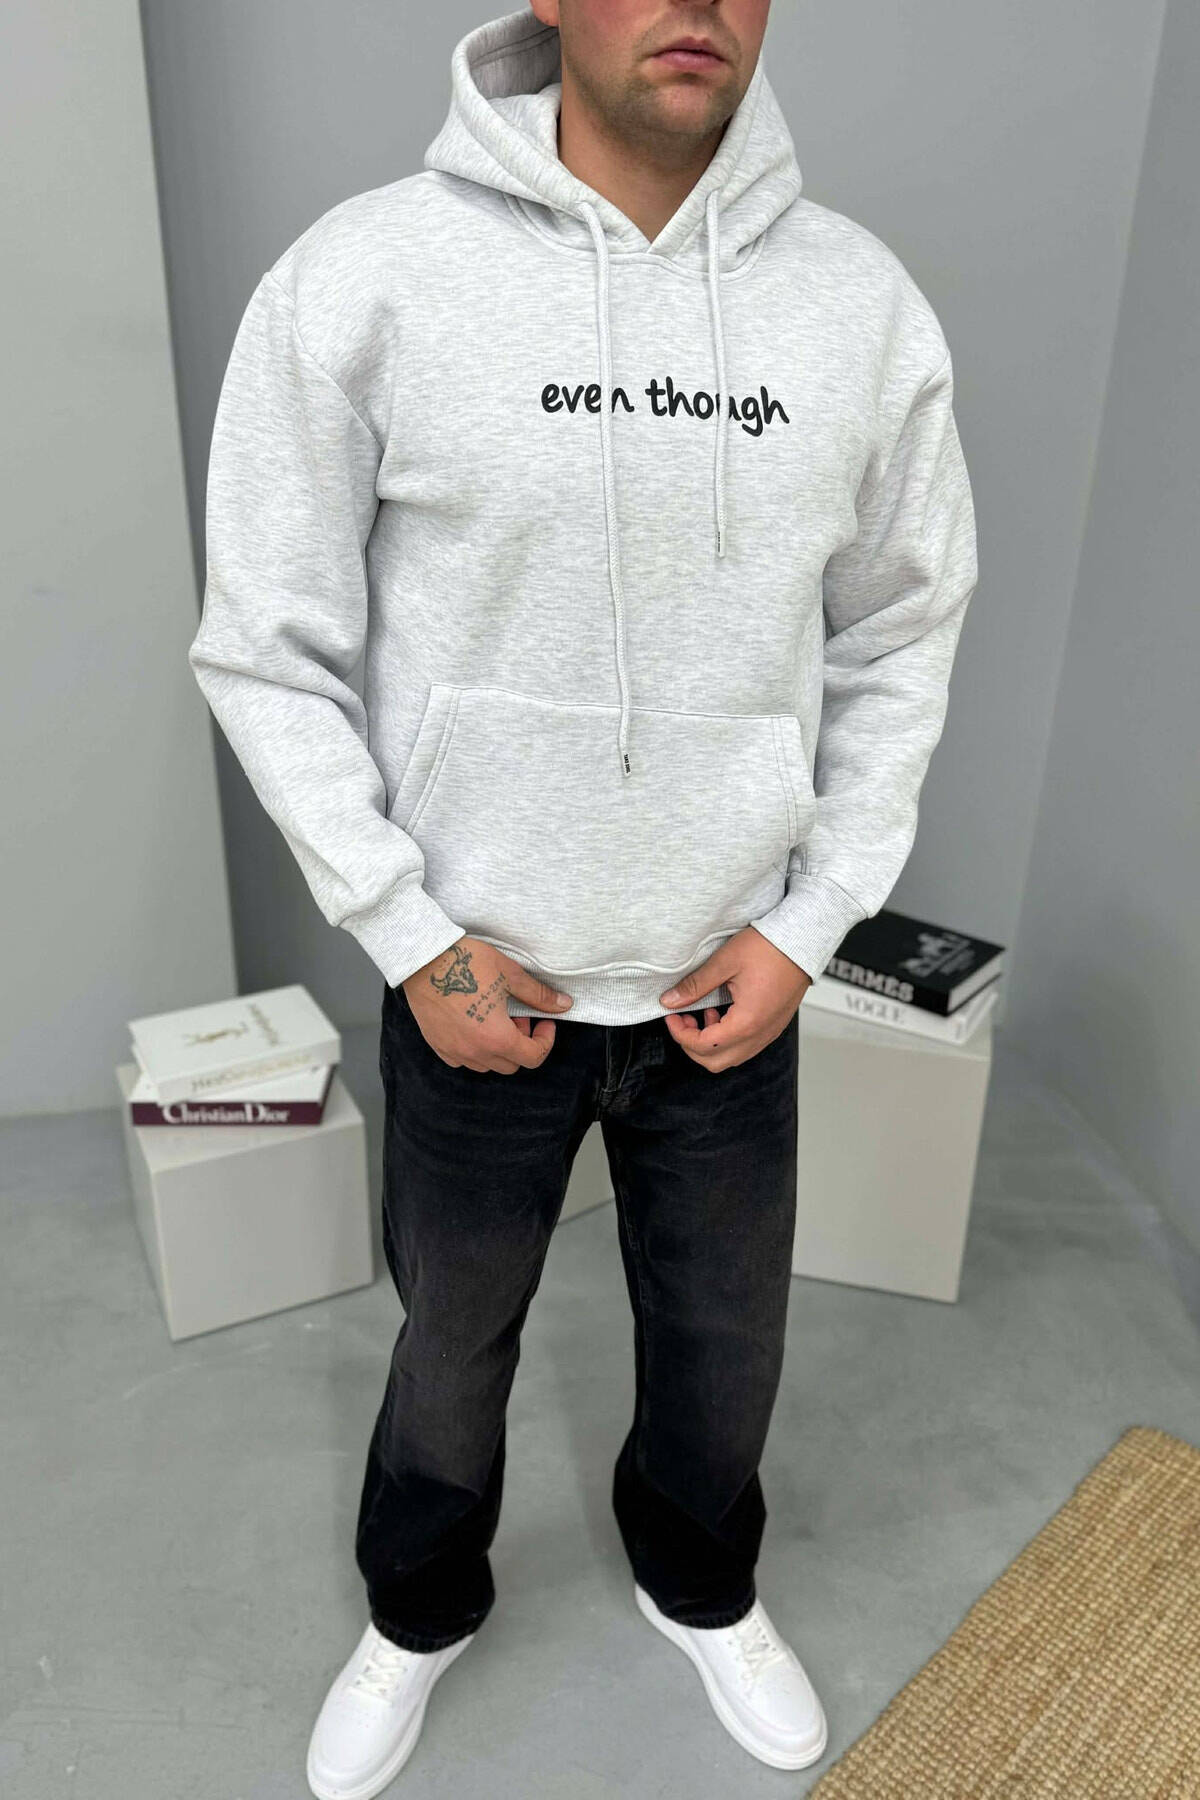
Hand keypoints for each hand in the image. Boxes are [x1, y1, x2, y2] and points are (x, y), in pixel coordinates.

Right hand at [403, 937, 572, 1071]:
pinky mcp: (437, 1045)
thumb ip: (538, 996)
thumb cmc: (466, 963)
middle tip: (518, 1014)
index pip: (533, 1057)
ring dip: (498, 1048)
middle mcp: (475, 1052)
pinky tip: (473, 1023)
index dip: (545, 1040)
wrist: (423, 959)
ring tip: (494, 1017)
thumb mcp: (510, 975)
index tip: (544, 1021)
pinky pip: (463, 1060)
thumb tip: (564, 1005)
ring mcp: (454, 1051)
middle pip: (511, 1065)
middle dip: (522, 1043)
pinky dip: (475, 1049)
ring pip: (487, 1065)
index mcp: (497, 1038)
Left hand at [658, 926, 811, 1071]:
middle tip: (682, 1019)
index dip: (680, 1034)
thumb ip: (695, 986)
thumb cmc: (769, 948)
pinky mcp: (774, 1026)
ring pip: (732, 1057)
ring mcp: (769, 1032)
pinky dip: (728, 1039)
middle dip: (692, 1045)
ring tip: (703, 1013)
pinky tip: (722, 1012)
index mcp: (746, 1022)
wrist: (802, 941)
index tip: (671, 1017)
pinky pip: (746, 1046)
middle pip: (716, 1062)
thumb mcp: (724, 962)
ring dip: (711, 1043)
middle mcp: (760, 1034)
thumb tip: (670, 1001)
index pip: (703, 1046)